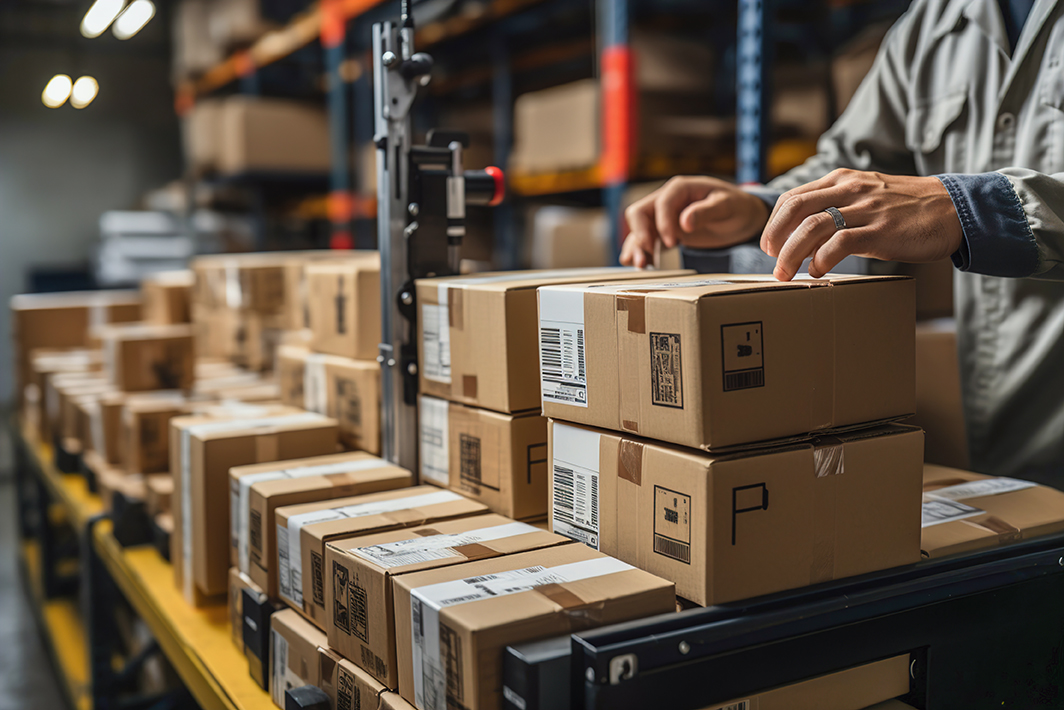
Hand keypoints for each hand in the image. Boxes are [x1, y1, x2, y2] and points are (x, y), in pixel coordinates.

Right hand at [620, 176, 769, 267]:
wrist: (743, 216)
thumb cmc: (737, 206)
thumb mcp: (727, 206)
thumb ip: (706, 211)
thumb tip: (684, 222)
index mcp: (681, 188)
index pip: (661, 203)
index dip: (662, 223)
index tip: (671, 243)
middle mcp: (668, 200)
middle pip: (639, 213)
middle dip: (640, 234)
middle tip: (647, 255)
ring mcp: (664, 216)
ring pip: (640, 229)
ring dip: (637, 246)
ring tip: (640, 265)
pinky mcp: (666, 231)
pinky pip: (647, 240)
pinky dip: (643, 252)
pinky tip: (644, 266)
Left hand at [761, 169, 963, 279]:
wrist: (953, 209)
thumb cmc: (906, 208)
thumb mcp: (866, 196)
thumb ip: (837, 207)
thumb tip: (804, 234)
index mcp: (842, 180)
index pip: (793, 197)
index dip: (774, 222)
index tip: (769, 244)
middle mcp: (850, 190)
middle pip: (796, 208)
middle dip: (775, 236)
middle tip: (770, 259)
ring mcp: (865, 209)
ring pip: (813, 226)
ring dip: (791, 253)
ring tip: (785, 273)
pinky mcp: (880, 230)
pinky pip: (840, 243)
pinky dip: (822, 259)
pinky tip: (817, 271)